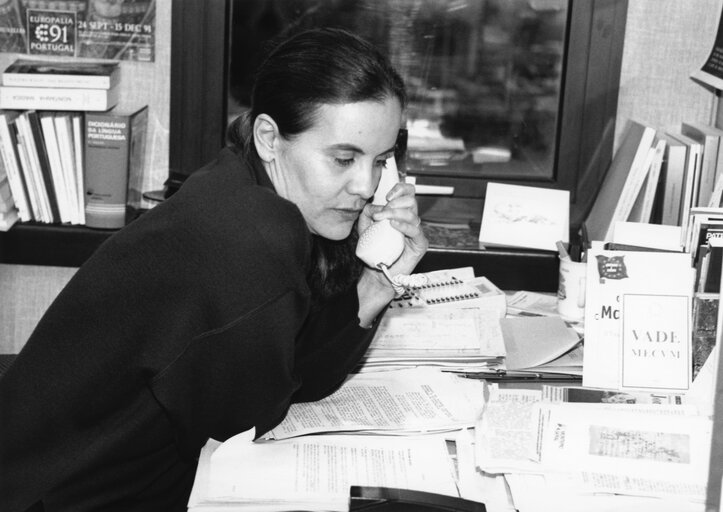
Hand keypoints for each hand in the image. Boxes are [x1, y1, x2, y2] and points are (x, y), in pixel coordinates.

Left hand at [356, 182, 427, 325]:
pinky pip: (416, 231)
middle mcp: (411, 220)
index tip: (387, 195)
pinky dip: (404, 226)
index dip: (400, 189)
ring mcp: (416, 232)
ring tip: (382, 219)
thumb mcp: (365, 227)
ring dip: (395, 214)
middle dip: (394, 203)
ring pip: (412, 214)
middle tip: (381, 212)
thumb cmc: (373, 249)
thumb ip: (367, 212)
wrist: (377, 272)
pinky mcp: (420, 244)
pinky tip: (393, 225)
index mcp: (401, 212)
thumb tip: (375, 206)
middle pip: (412, 201)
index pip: (408, 193)